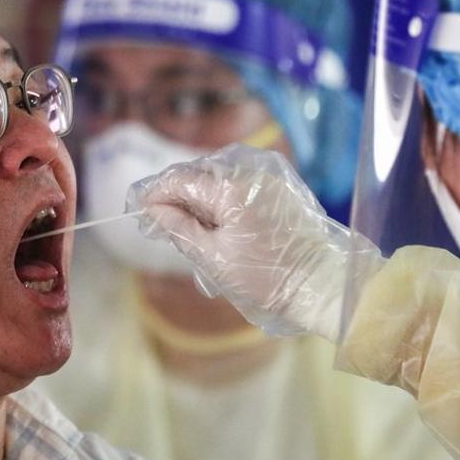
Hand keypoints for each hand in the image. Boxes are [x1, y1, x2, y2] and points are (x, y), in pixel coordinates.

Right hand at [127, 144, 384, 340]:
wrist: (321, 286)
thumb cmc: (267, 279)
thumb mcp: (213, 258)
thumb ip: (179, 228)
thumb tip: (153, 210)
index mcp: (232, 188)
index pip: (181, 180)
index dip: (155, 192)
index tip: (138, 209)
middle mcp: (251, 173)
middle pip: (199, 173)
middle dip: (175, 193)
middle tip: (158, 219)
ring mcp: (269, 179)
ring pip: (220, 176)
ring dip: (198, 194)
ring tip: (185, 223)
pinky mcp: (280, 189)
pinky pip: (240, 183)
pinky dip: (222, 196)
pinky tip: (214, 220)